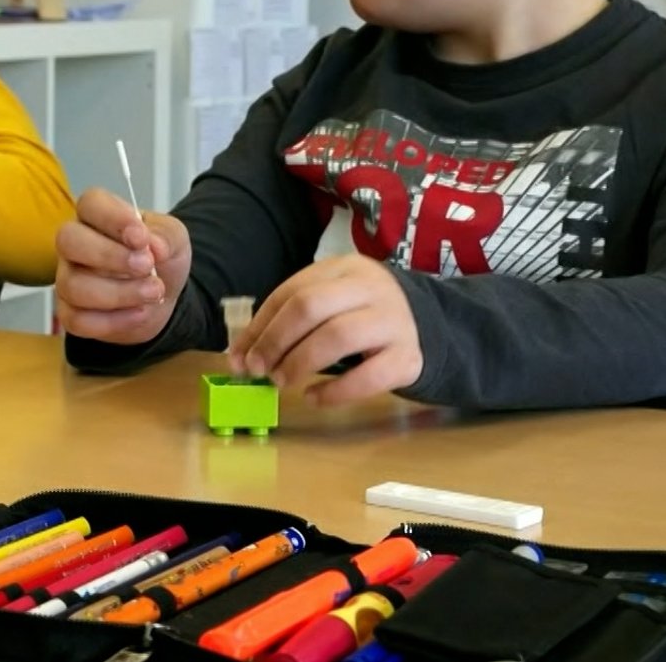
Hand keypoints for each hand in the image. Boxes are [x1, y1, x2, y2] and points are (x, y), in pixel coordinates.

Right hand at [54, 187, 191, 345]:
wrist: (161, 297)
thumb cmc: (159, 259)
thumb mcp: (174, 239)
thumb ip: (166, 235)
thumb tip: (154, 245)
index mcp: (97, 215)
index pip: (89, 203)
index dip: (113, 218)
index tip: (142, 237)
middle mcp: (74, 244)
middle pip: (68, 240)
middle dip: (109, 256)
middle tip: (146, 266)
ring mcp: (68, 279)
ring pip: (73, 285)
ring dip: (119, 293)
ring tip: (154, 292)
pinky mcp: (70, 312)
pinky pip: (78, 320)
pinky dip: (115, 321)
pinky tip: (140, 313)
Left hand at [228, 254, 423, 406]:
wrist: (426, 326)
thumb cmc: (361, 315)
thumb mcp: (329, 305)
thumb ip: (288, 322)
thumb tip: (239, 356)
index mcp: (344, 268)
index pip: (291, 292)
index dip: (260, 326)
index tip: (239, 356)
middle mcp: (371, 288)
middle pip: (312, 306)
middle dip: (276, 341)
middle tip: (258, 369)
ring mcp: (394, 321)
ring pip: (339, 336)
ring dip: (300, 362)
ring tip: (281, 381)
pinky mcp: (409, 357)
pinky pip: (369, 376)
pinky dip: (335, 391)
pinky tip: (314, 397)